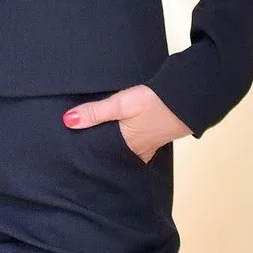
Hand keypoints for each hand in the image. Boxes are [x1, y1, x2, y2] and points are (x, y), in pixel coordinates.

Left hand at [64, 86, 191, 161]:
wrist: (186, 97)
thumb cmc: (153, 103)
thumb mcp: (120, 105)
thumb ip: (94, 113)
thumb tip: (67, 121)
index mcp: (127, 148)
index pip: (101, 155)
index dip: (87, 151)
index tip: (70, 150)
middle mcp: (137, 152)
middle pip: (111, 152)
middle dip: (97, 148)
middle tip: (76, 145)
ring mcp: (147, 145)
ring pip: (122, 147)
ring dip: (110, 142)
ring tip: (90, 137)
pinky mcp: (154, 135)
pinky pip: (132, 140)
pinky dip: (122, 137)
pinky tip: (115, 131)